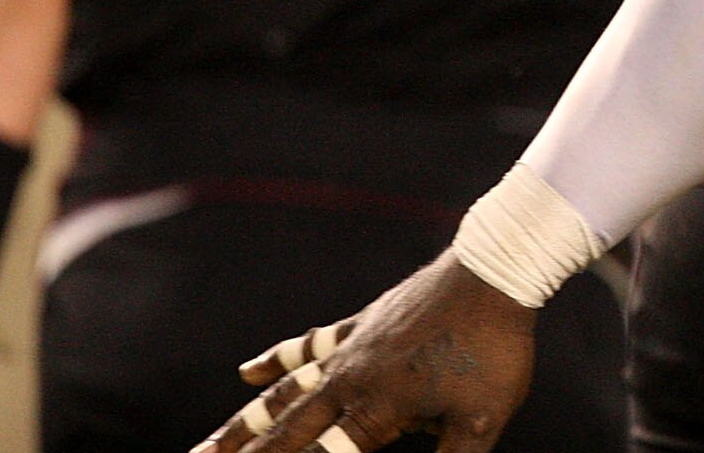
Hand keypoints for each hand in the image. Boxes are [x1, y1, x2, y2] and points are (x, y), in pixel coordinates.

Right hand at [192, 255, 533, 452]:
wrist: (497, 269)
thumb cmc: (496, 348)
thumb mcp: (482, 421)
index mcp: (376, 410)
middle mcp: (351, 382)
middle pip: (284, 431)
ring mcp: (352, 350)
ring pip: (285, 392)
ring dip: (245, 420)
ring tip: (206, 445)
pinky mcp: (362, 325)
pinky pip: (311, 346)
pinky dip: (279, 359)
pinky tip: (247, 372)